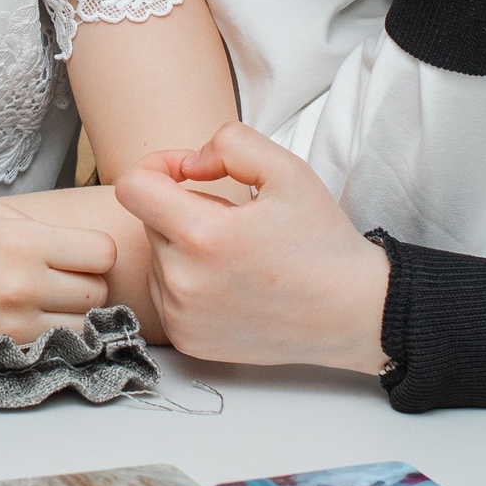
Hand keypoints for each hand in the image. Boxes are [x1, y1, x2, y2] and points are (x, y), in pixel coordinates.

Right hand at [0, 204, 116, 343]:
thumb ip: (43, 229)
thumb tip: (93, 246)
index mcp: (21, 240)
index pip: (102, 253)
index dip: (96, 254)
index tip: (79, 254)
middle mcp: (21, 282)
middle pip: (98, 292)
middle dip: (87, 285)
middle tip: (63, 279)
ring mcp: (12, 322)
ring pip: (83, 327)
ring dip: (74, 316)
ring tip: (48, 303)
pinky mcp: (0, 350)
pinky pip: (54, 348)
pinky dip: (52, 337)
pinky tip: (32, 321)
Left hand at [115, 124, 389, 373]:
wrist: (352, 312)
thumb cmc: (321, 241)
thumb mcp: (287, 169)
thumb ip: (229, 144)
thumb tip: (187, 165)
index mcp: (202, 237)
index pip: (133, 188)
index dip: (158, 167)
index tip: (188, 174)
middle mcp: (183, 282)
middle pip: (150, 221)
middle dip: (184, 210)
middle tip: (237, 222)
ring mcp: (182, 317)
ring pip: (158, 258)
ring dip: (186, 247)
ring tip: (238, 256)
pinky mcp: (188, 340)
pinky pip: (167, 293)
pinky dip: (190, 281)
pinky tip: (232, 284)